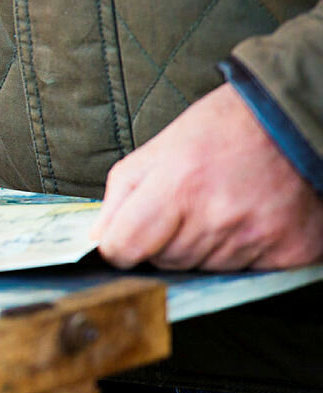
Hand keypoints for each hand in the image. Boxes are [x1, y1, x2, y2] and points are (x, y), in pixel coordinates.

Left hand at [93, 83, 322, 270]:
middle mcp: (218, 216)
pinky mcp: (291, 251)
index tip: (126, 238)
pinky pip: (246, 273)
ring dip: (204, 247)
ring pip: (203, 269)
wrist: (292, 119)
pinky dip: (242, 254)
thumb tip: (100, 239)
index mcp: (179, 186)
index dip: (120, 246)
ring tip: (222, 207)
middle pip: (165, 262)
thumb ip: (121, 196)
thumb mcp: (159, 149)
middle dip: (165, 242)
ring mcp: (257, 237)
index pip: (125, 248)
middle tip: (189, 207)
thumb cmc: (221, 130)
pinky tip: (250, 220)